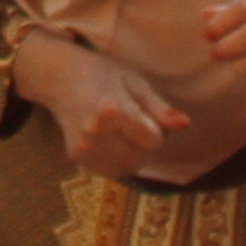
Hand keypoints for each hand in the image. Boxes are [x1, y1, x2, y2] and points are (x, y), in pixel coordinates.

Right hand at [7, 28, 196, 180]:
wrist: (60, 78)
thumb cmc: (102, 74)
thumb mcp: (135, 82)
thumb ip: (160, 108)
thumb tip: (185, 124)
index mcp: (113, 110)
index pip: (154, 140)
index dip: (157, 130)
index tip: (145, 115)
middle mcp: (95, 132)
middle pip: (141, 156)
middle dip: (146, 145)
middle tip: (135, 124)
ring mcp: (84, 146)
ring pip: (127, 167)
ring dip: (133, 156)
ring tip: (123, 133)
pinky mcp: (76, 156)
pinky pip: (110, 170)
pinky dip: (118, 161)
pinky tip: (111, 142)